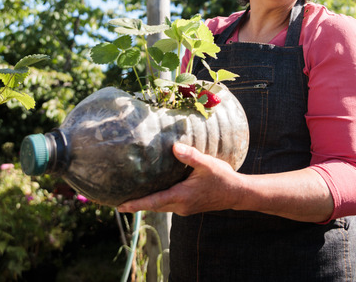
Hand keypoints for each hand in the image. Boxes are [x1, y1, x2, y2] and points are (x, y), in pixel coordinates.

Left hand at [116, 142, 243, 214]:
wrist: (237, 194)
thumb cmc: (223, 178)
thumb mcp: (208, 164)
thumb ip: (190, 156)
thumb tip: (174, 146)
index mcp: (182, 196)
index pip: (154, 202)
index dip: (136, 204)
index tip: (120, 206)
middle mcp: (180, 206)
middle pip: (153, 206)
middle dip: (136, 204)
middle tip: (118, 201)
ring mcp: (184, 208)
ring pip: (160, 207)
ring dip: (147, 203)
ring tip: (131, 198)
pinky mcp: (188, 207)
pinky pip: (168, 205)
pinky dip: (158, 200)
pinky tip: (154, 192)